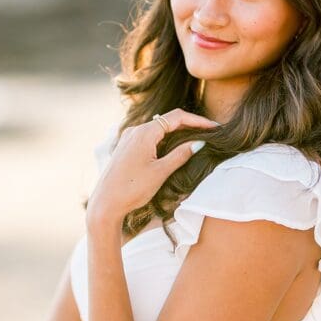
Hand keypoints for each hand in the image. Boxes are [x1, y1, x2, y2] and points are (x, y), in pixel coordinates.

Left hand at [85, 109, 218, 226]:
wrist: (105, 204)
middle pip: (167, 120)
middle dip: (189, 125)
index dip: (198, 121)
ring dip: (177, 132)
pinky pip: (149, 137)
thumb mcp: (161, 172)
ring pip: (158, 129)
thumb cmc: (132, 189)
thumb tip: (199, 143)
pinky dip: (164, 139)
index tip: (215, 127)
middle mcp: (135, 130)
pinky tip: (173, 148)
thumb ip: (181, 155)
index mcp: (144, 132)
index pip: (177, 117)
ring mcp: (128, 138)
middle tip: (209, 132)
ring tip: (195, 139)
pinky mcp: (126, 147)